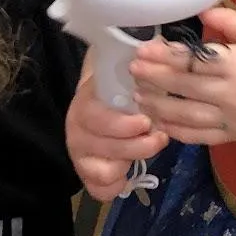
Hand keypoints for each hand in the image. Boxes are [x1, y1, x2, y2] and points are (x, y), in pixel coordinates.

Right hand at [66, 62, 168, 201]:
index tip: (145, 122)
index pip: (93, 116)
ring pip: (100, 170)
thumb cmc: (125, 88)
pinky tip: (128, 171)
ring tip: (148, 148)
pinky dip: (115, 184)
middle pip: (100, 145)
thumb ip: (143, 62)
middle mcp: (76, 129)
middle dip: (134, 146)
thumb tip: (158, 45)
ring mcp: (79, 154)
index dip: (120, 124)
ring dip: (128, 162)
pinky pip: (98, 190)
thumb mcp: (133, 72)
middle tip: (158, 137)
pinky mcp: (86, 174)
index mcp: (85, 102)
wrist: (107, 105)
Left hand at [131, 7, 235, 146]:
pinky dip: (176, 132)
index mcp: (235, 65)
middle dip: (153, 78)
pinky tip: (159, 122)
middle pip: (183, 87)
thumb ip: (230, 21)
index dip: (164, 56)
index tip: (143, 50)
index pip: (192, 61)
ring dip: (158, 106)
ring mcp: (228, 118)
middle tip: (132, 69)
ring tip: (137, 96)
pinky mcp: (230, 136)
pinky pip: (198, 137)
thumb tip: (200, 10)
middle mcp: (228, 94)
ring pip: (185, 115)